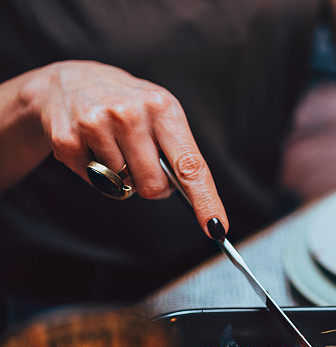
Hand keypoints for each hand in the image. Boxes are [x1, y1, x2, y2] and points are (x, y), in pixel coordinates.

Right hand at [19, 60, 226, 236]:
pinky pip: (93, 181)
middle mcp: (131, 113)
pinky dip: (94, 171)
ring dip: (118, 174)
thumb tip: (190, 197)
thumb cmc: (127, 105)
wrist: (67, 81)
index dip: (205, 200)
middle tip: (139, 161)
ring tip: (110, 143)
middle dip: (149, 184)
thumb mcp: (160, 113)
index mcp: (163, 108)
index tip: (217, 226)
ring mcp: (96, 124)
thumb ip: (177, 152)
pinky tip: (89, 145)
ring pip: (121, 184)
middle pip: (153, 186)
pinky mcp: (67, 139)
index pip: (190, 165)